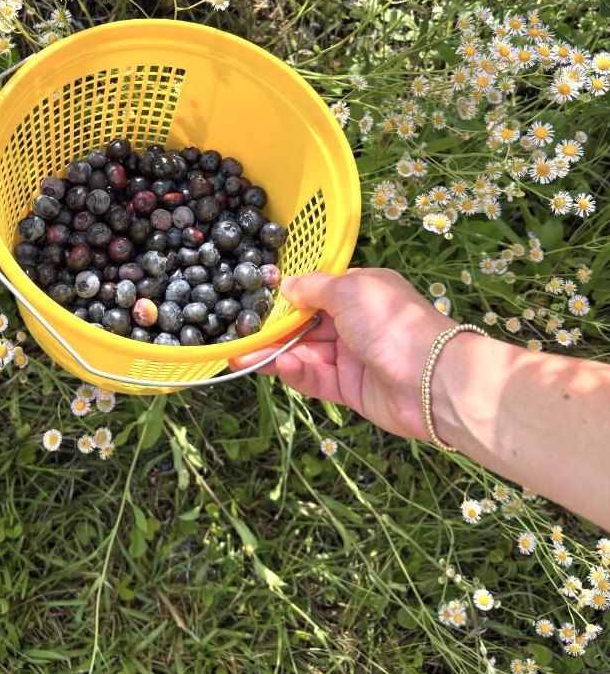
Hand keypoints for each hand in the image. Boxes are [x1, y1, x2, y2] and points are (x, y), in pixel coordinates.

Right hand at [231, 268, 452, 440]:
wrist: (433, 380)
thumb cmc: (392, 322)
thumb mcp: (349, 290)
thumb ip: (313, 287)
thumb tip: (287, 284)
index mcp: (361, 291)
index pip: (316, 291)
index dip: (288, 297)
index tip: (256, 299)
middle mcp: (356, 322)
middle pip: (305, 325)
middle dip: (272, 330)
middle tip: (239, 335)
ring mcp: (353, 357)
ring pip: (305, 353)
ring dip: (275, 354)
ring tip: (242, 357)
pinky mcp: (351, 389)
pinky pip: (316, 379)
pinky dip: (297, 372)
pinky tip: (279, 366)